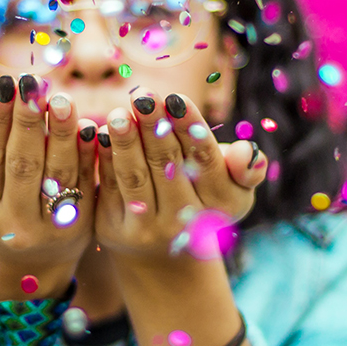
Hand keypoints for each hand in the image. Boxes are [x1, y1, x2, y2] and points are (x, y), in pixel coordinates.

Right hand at [0, 74, 98, 299]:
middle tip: (32, 83)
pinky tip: (89, 127)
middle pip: (22, 164)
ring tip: (61, 99)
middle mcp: (10, 224)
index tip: (5, 84)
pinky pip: (83, 184)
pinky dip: (86, 155)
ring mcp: (47, 229)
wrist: (29, 261)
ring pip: (56, 173)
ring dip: (60, 133)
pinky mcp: (79, 227)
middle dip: (28, 121)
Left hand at [93, 92, 267, 264]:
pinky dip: (105, 158)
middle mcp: (184, 221)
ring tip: (118, 113)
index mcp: (219, 205)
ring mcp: (147, 228)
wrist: (165, 250)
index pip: (205, 161)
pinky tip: (98, 132)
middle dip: (154, 127)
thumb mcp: (234, 187)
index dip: (189, 128)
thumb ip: (247, 167)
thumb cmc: (203, 197)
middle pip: (167, 165)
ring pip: (135, 177)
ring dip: (126, 142)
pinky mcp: (114, 229)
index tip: (176, 98)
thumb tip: (248, 152)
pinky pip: (109, 187)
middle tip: (143, 95)